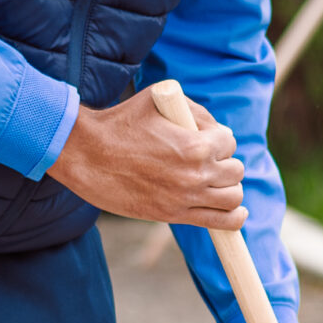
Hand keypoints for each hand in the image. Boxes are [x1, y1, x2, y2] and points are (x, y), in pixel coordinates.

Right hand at [49, 88, 244, 226]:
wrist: (86, 155)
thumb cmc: (120, 123)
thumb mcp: (159, 100)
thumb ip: (195, 111)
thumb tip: (219, 130)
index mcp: (195, 145)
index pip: (229, 142)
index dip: (218, 138)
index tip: (205, 139)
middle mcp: (195, 174)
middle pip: (235, 171)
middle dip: (224, 162)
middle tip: (208, 160)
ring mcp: (185, 198)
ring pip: (233, 198)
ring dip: (229, 188)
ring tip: (216, 183)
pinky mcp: (172, 215)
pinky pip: (220, 222)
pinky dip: (234, 218)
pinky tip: (237, 212)